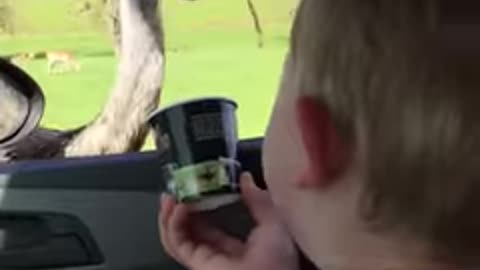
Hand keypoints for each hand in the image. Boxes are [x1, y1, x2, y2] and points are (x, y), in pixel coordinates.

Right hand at [159, 172, 298, 269]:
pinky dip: (173, 225)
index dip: (201, 207)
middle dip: (180, 209)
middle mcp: (218, 254)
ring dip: (170, 215)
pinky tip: (179, 207)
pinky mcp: (197, 264)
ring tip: (170, 196)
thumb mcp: (274, 222)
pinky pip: (178, 243)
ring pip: (177, 237)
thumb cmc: (280, 260)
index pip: (212, 225)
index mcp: (238, 247)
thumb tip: (246, 178)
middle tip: (177, 188)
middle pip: (190, 230)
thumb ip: (258, 201)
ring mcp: (205, 260)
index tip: (197, 188)